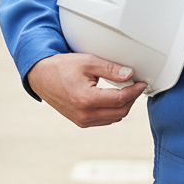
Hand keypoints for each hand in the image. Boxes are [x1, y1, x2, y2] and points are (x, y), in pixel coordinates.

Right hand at [27, 53, 145, 126]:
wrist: (41, 76)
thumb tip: (130, 74)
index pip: (120, 100)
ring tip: (127, 90)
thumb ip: (111, 69)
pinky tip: (115, 98)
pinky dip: (113, 111)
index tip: (142, 83)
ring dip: (123, 106)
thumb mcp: (88, 62)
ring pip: (113, 119)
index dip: (135, 91)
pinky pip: (104, 120)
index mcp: (86, 100)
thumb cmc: (62, 67)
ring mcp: (82, 121)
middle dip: (132, 99)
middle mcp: (84, 115)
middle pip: (120, 112)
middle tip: (136, 85)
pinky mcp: (80, 122)